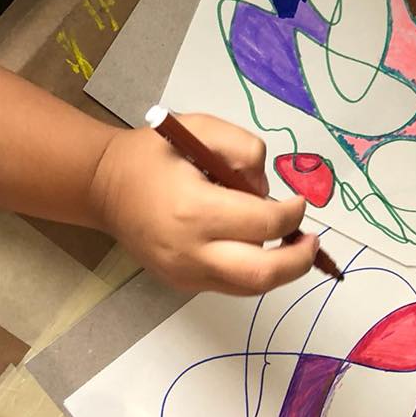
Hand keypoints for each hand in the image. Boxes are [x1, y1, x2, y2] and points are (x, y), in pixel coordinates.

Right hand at [89, 114, 318, 294]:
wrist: (103, 186)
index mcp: (195, 209)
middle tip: (312, 242)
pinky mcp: (182, 284)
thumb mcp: (201, 129)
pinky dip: (254, 271)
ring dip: (280, 269)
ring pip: (251, 287)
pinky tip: (259, 250)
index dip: (293, 214)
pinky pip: (232, 286)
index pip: (264, 223)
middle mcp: (190, 250)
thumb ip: (245, 150)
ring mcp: (185, 274)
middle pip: (263, 273)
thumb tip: (268, 193)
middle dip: (299, 260)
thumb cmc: (153, 154)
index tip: (299, 202)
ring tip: (292, 246)